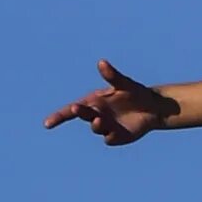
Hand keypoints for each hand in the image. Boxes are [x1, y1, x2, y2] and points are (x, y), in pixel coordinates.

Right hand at [45, 58, 180, 143]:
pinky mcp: (117, 137)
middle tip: (76, 108)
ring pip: (96, 128)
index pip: (71, 111)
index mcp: (93, 102)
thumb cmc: (136, 93)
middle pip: (83, 116)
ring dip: (96, 124)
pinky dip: (110, 136)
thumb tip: (102, 63)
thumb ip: (112, 75)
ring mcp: (106, 127)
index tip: (47, 124)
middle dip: (79, 113)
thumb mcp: (125, 84)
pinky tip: (115, 132)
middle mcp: (97, 115)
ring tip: (98, 119)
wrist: (154, 108)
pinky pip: (110, 139)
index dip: (59, 117)